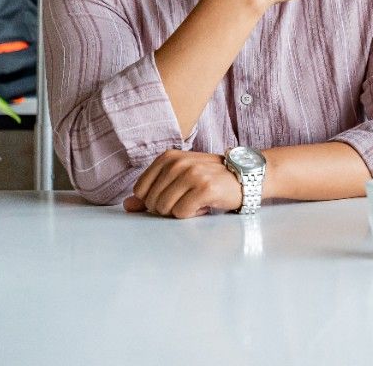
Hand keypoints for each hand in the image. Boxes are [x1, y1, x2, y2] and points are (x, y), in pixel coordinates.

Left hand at [125, 150, 244, 218]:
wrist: (245, 176)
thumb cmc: (210, 178)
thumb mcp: (178, 179)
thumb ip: (151, 192)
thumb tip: (127, 206)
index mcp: (168, 157)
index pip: (140, 191)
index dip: (154, 200)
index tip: (174, 194)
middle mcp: (178, 163)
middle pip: (151, 202)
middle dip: (168, 207)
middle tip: (189, 197)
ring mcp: (191, 174)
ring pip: (165, 209)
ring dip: (181, 211)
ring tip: (197, 200)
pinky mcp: (204, 188)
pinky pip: (182, 214)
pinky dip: (193, 214)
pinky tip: (205, 204)